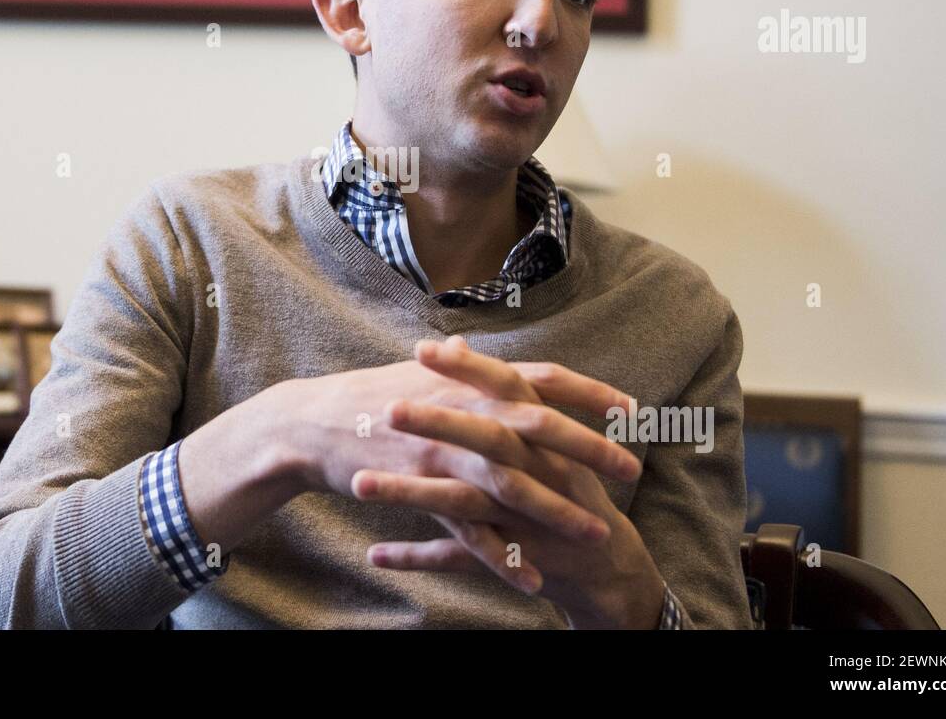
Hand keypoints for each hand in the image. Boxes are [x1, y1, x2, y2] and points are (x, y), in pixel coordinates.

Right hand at [268, 336, 641, 591]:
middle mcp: (463, 409)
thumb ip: (468, 374)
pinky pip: (468, 530)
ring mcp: (443, 450)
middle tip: (631, 471)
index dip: (590, 393)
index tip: (632, 409)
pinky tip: (530, 581)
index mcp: (471, 378)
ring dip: (559, 510)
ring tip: (597, 533)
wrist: (313, 421)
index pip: (543, 377)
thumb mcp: (427, 375)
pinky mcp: (421, 488)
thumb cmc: (373, 396)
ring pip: (513, 482)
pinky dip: (501, 556)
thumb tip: (496, 365)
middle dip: (591, 449)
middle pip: (540, 426)